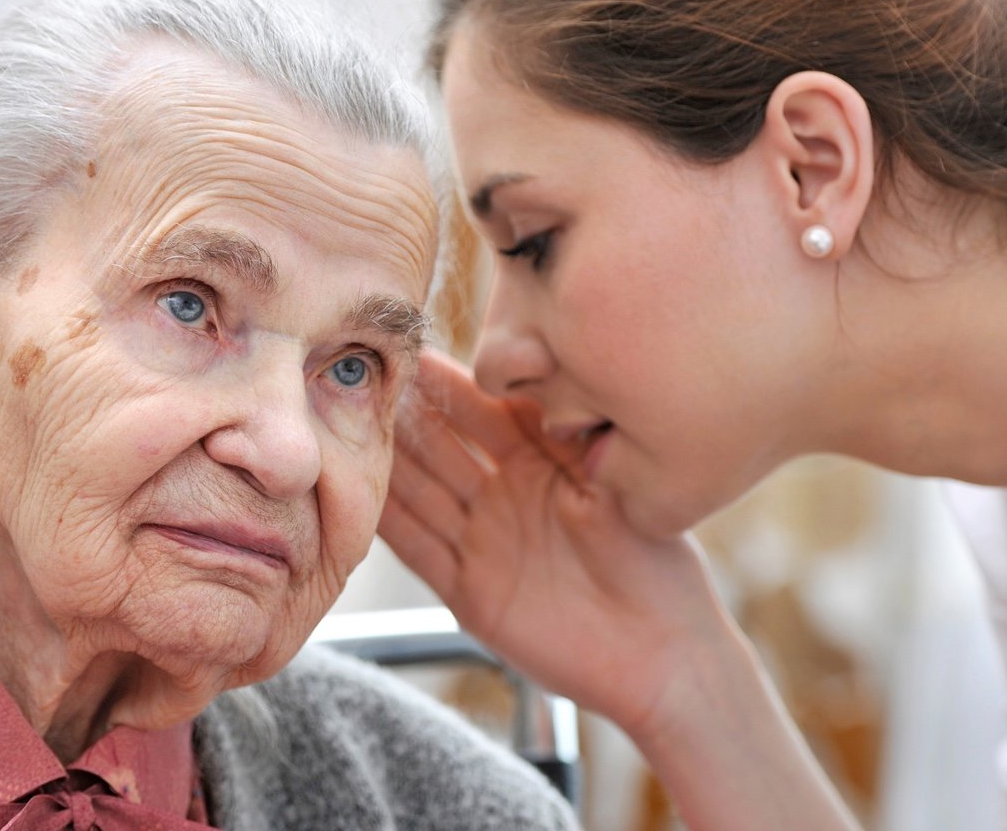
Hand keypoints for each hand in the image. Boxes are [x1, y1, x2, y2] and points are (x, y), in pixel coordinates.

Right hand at [380, 350, 732, 735]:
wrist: (662, 656)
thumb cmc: (659, 567)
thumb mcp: (616, 488)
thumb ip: (571, 438)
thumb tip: (542, 376)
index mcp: (543, 463)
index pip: (485, 411)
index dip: (450, 383)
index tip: (411, 351)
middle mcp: (506, 497)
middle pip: (442, 447)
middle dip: (404, 413)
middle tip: (360, 377)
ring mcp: (485, 544)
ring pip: (421, 493)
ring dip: (387, 463)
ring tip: (344, 425)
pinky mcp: (471, 593)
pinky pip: (419, 550)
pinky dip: (387, 526)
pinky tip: (355, 496)